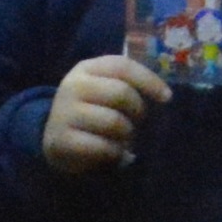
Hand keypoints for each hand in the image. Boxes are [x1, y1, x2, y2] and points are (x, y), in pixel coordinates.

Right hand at [39, 53, 167, 175]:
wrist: (54, 138)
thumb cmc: (90, 111)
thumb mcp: (103, 90)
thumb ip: (126, 85)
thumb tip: (164, 96)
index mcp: (86, 69)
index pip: (122, 66)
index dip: (148, 80)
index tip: (167, 97)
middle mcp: (72, 86)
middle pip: (121, 93)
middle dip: (137, 112)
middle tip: (135, 124)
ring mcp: (64, 113)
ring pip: (114, 122)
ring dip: (127, 136)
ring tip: (123, 141)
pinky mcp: (61, 140)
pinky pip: (103, 147)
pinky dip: (115, 153)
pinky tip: (114, 155)